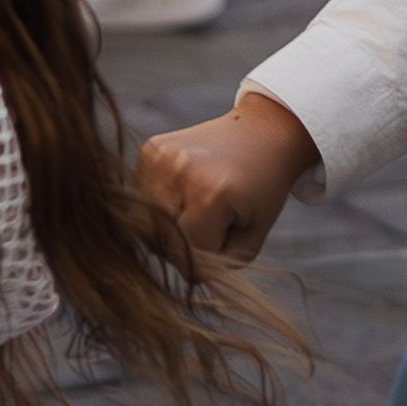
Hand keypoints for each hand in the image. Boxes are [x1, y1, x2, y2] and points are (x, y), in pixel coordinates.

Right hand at [135, 94, 316, 263]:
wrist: (262, 132)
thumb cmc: (262, 187)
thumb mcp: (254, 234)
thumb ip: (220, 264)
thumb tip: (184, 274)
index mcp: (211, 194)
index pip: (188, 256)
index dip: (206, 259)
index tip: (224, 239)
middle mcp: (180, 172)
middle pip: (164, 241)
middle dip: (186, 243)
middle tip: (213, 222)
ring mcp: (161, 158)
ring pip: (150, 222)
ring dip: (170, 224)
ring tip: (200, 202)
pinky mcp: (150, 150)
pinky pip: (144, 198)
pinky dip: (162, 202)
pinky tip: (187, 188)